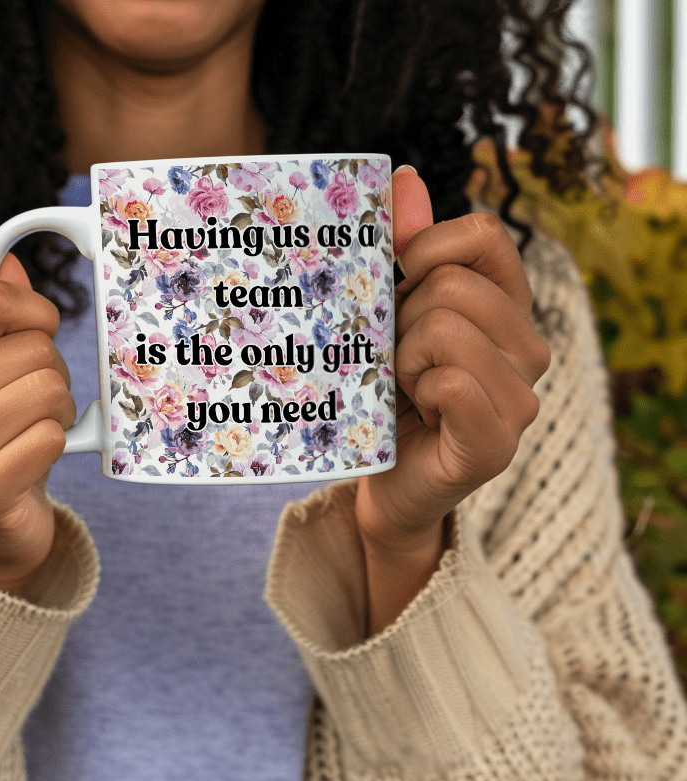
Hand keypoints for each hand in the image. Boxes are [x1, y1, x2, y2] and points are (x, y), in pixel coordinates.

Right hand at [0, 253, 75, 594]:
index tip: (42, 332)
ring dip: (60, 412)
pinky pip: (47, 440)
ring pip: (46, 392)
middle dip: (53, 373)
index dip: (35, 312)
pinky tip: (35, 459)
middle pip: (31, 350)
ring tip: (37, 430)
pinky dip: (57, 446)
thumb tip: (10, 263)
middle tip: (38, 402)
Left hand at [354, 168, 551, 554]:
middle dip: (402, 323)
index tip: (398, 288)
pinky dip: (419, 392)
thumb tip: (405, 177)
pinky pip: (453, 381)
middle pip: (453, 287)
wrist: (378, 478)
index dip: (425, 250)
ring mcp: (521, 398)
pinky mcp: (497, 443)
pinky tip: (420, 413)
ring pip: (447, 330)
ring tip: (406, 390)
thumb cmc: (383, 394)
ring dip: (403, 361)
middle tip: (397, 363)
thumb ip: (399, 251)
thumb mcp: (386, 317)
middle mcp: (528, 348)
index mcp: (506, 307)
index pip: (482, 235)